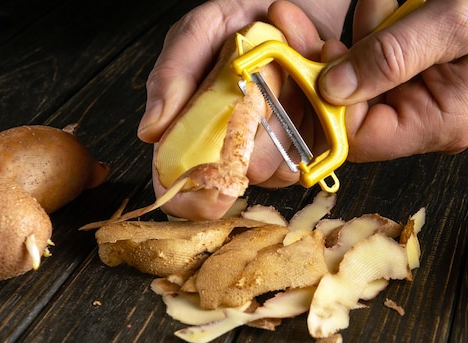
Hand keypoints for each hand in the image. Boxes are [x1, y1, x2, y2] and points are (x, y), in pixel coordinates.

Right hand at [136, 0, 349, 218]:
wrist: (305, 1)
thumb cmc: (248, 14)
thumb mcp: (203, 30)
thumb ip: (174, 73)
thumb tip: (150, 130)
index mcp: (197, 125)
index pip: (180, 183)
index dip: (191, 197)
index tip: (213, 187)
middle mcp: (234, 143)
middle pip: (239, 177)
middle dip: (253, 134)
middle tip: (260, 83)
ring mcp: (274, 145)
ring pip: (280, 169)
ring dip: (287, 115)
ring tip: (289, 69)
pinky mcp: (311, 140)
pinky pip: (316, 152)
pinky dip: (317, 112)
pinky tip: (310, 78)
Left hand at [318, 0, 467, 160]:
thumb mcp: (454, 26)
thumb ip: (389, 58)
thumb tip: (331, 89)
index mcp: (437, 123)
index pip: (357, 136)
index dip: (322, 103)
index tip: (303, 58)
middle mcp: (426, 116)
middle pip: (352, 101)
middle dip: (337, 54)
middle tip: (299, 18)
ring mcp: (424, 92)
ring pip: (364, 69)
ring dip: (369, 26)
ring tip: (404, 1)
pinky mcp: (425, 68)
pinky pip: (384, 50)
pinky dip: (384, 19)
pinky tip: (407, 1)